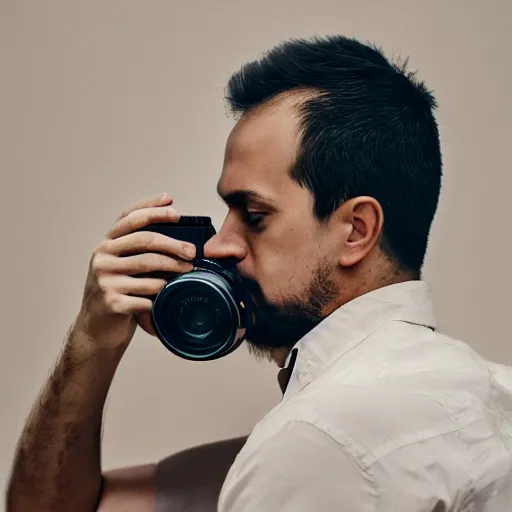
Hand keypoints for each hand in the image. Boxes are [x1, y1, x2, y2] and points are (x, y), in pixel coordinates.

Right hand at [73, 193, 196, 348]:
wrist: (96, 328)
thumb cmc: (118, 292)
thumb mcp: (122, 265)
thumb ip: (139, 250)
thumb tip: (181, 238)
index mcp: (106, 244)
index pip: (129, 217)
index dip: (152, 209)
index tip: (175, 210)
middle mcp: (102, 257)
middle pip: (145, 240)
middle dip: (174, 243)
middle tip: (192, 251)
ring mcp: (104, 279)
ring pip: (148, 265)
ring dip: (174, 268)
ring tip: (188, 270)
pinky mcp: (111, 302)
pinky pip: (146, 294)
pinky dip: (160, 294)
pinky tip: (166, 296)